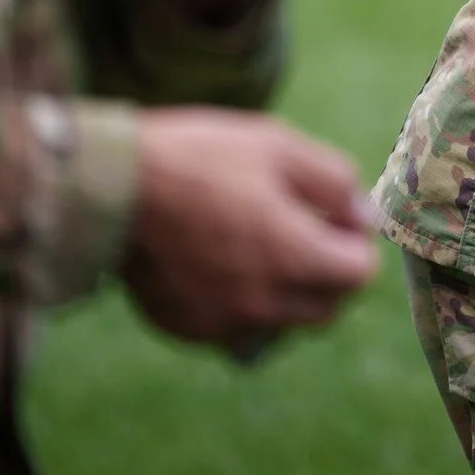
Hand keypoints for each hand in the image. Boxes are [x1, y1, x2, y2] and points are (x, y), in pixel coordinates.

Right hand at [122, 107, 379, 347]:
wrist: (111, 187)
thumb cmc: (199, 158)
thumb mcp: (279, 147)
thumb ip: (334, 183)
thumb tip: (362, 216)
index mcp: (293, 258)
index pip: (359, 274)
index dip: (355, 241)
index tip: (334, 217)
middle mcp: (262, 303)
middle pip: (326, 308)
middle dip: (328, 273)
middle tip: (303, 232)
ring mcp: (221, 322)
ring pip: (280, 322)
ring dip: (285, 291)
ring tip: (256, 243)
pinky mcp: (185, 328)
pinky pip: (233, 327)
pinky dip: (239, 303)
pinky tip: (218, 262)